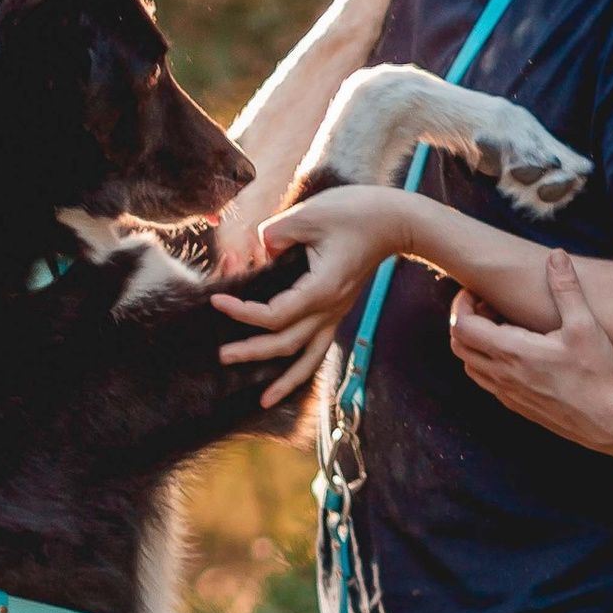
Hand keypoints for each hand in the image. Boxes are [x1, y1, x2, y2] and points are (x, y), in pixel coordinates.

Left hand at [214, 185, 416, 404]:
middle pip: (286, 344)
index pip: (273, 314)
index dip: (241, 312)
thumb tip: (259, 251)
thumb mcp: (309, 215)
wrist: (395, 221)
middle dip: (251, 352)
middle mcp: (330, 308)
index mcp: (321, 289)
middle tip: (222, 355)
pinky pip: (319, 347)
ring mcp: (336, 312)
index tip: (217, 301)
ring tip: (263, 400)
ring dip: (285, 380)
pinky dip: (303, 366)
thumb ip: (275, 235)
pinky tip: (291, 378)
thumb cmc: (355, 212)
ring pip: (309, 358)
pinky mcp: (339, 309)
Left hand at [447, 251, 612, 459]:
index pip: (461, 326)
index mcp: (512, 351)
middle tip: (490, 307)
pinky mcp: (516, 405)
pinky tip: (516, 353)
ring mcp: (507, 393)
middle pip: (458, 345)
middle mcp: (502, 375)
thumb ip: (566, 289)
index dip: (462, 304)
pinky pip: (486, 381)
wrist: (608, 421)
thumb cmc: (597, 373)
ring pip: (469, 365)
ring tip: (503, 328)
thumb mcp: (585, 326)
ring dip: (476, 343)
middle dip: (465, 320)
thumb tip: (556, 256)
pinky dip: (487, 362)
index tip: (478, 292)